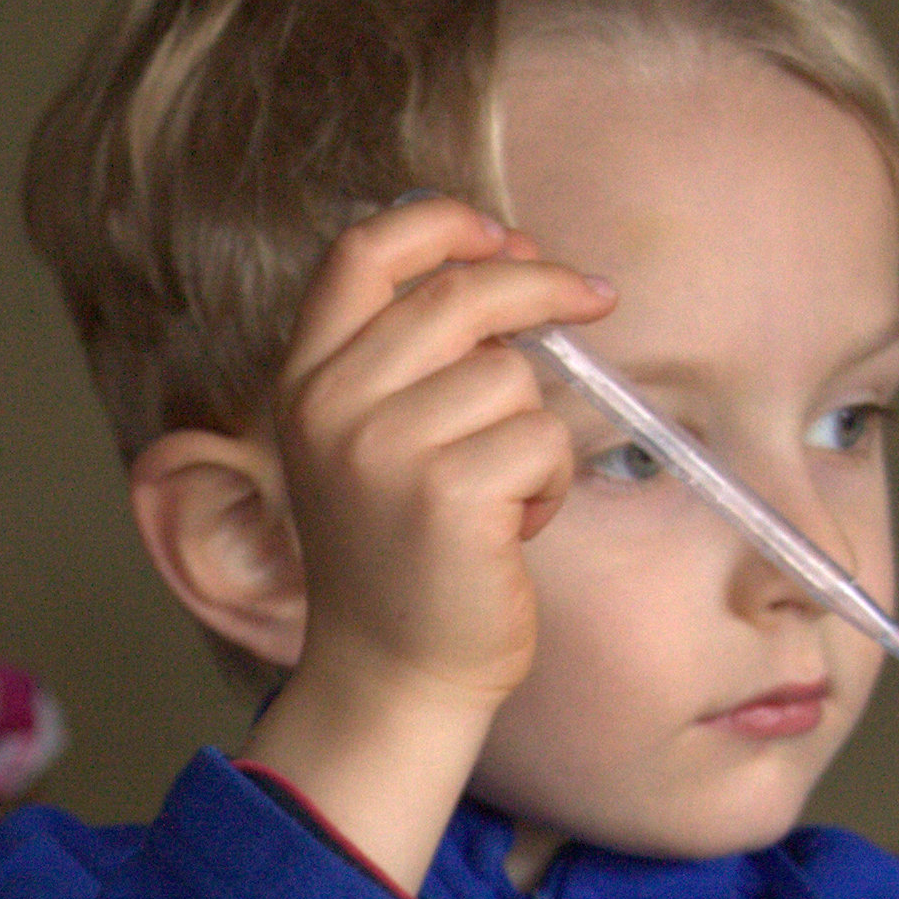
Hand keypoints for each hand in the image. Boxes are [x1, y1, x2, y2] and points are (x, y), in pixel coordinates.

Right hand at [265, 196, 614, 726]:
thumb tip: (512, 261)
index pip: (363, 253)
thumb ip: (409, 356)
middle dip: (542, 286)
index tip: (503, 233)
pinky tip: (512, 527)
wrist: (391, 674)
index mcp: (306, 382)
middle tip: (592, 298)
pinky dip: (548, 483)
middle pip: (459, 294)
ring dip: (535, 428)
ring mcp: (384, 450)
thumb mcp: (369, 441)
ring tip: (503, 490)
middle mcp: (332, 407)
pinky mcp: (448, 495)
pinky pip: (543, 440)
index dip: (442, 223)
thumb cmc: (401, 556)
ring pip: (513, 374)